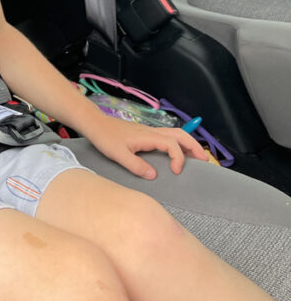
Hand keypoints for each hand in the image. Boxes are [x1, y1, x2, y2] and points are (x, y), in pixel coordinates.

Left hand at [81, 112, 208, 179]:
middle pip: (180, 134)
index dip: (178, 158)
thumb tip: (154, 176)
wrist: (95, 124)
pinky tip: (178, 154)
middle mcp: (152, 132)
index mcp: (148, 136)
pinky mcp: (146, 134)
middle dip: (194, 146)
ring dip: (188, 144)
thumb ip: (136, 166)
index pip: (172, 144)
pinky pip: (168, 136)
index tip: (176, 172)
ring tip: (197, 158)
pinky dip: (179, 143)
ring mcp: (149, 132)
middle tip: (205, 161)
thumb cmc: (105, 138)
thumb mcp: (118, 155)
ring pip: (175, 134)